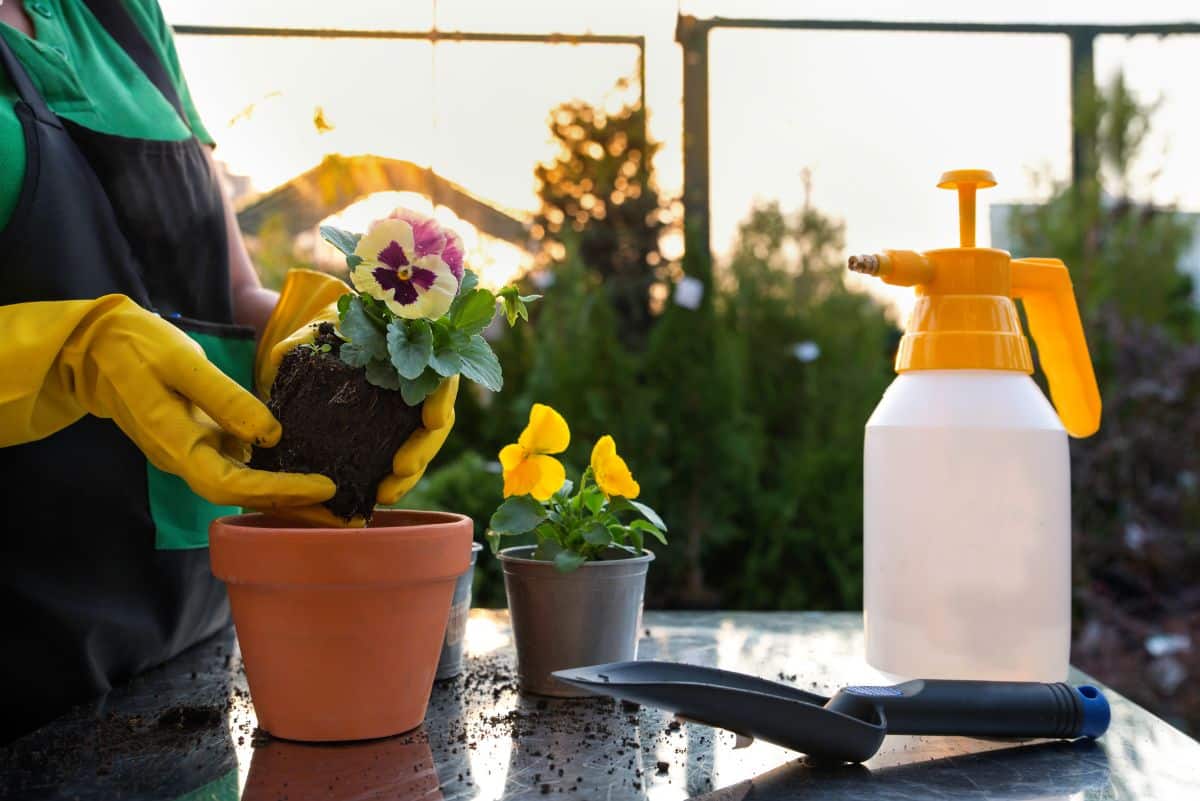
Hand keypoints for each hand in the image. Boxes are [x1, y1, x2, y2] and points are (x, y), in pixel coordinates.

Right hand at [0, 295, 335, 508]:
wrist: (96, 349)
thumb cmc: (138, 349)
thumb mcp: (183, 363)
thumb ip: (224, 399)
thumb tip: (271, 435)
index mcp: (176, 445)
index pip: (233, 485)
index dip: (280, 491)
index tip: (323, 486)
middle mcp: (184, 459)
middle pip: (241, 495)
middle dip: (290, 501)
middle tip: (339, 501)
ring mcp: (190, 452)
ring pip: (240, 484)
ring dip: (282, 491)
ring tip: (329, 491)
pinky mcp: (197, 441)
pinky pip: (236, 465)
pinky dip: (268, 470)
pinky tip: (300, 463)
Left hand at [255, 270, 459, 526]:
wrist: (336, 342)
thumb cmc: (337, 331)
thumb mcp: (322, 329)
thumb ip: (305, 340)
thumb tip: (280, 358)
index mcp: (414, 353)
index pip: (441, 373)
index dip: (441, 397)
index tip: (433, 420)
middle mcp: (421, 385)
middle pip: (438, 420)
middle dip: (423, 448)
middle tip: (401, 468)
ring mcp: (412, 412)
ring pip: (423, 445)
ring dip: (409, 474)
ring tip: (385, 494)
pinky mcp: (396, 434)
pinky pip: (404, 458)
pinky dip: (394, 479)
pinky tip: (376, 495)